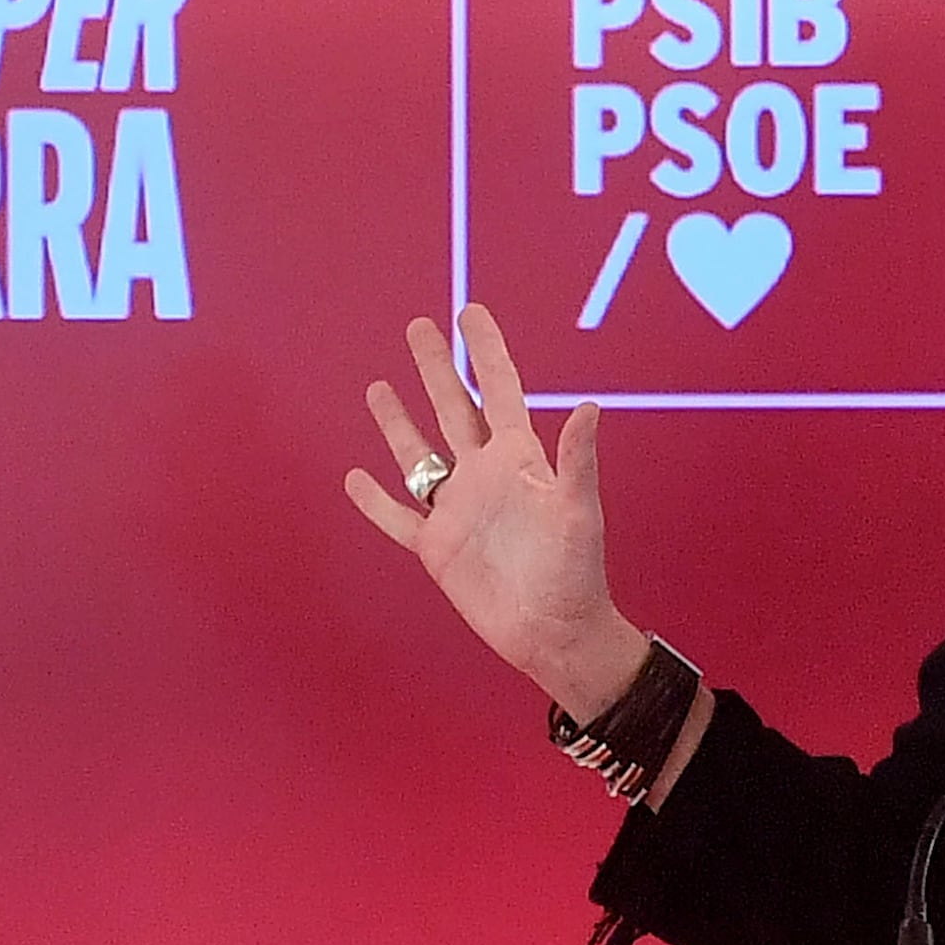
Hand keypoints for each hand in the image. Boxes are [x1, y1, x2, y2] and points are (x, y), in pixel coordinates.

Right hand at [340, 302, 646, 720]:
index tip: (470, 311)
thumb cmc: (576, 574)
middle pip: (452, 408)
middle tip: (417, 326)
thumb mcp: (579, 512)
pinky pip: (397, 517)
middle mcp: (484, 476)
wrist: (553, 634)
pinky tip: (354, 478)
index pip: (500, 390)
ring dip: (398, 422)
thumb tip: (589, 404)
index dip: (485, 351)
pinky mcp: (436, 547)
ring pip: (419, 455)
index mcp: (520, 460)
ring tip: (377, 386)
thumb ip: (577, 460)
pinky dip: (374, 500)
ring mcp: (457, 510)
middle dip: (435, 367)